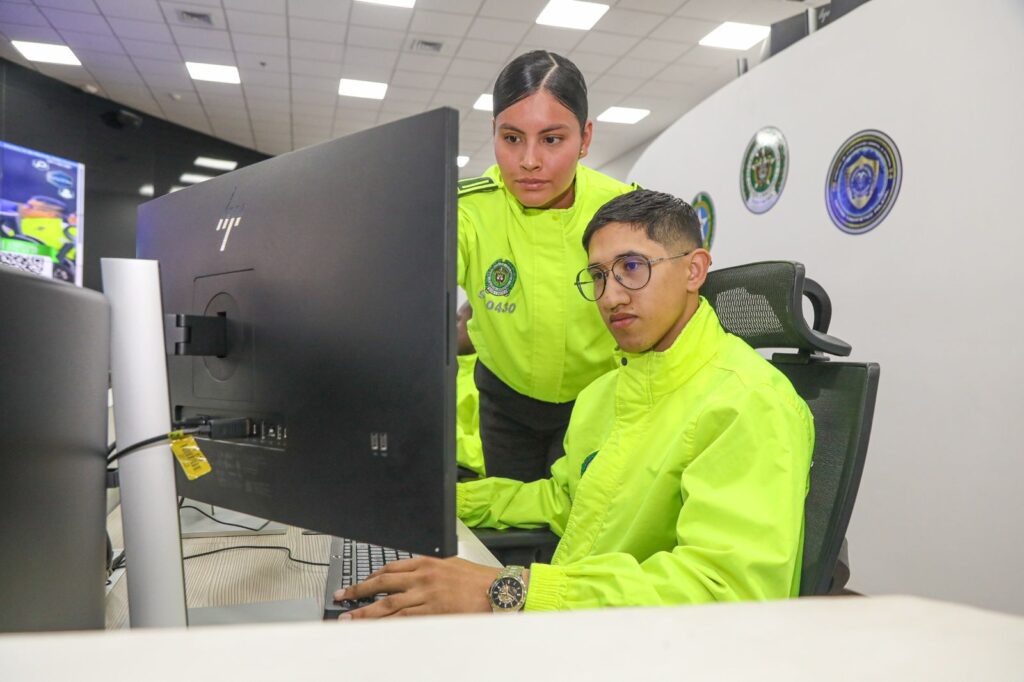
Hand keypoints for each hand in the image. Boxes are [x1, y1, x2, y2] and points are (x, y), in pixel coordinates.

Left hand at [333, 557, 499, 618]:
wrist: (499, 590)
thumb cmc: (480, 580)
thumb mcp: (451, 566)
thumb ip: (430, 570)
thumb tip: (413, 578)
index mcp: (427, 562)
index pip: (390, 568)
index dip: (370, 576)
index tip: (358, 583)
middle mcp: (423, 577)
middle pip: (382, 584)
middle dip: (359, 591)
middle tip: (342, 597)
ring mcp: (426, 595)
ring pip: (388, 604)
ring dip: (366, 612)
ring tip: (350, 618)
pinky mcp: (432, 612)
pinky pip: (403, 619)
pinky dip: (386, 624)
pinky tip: (375, 628)